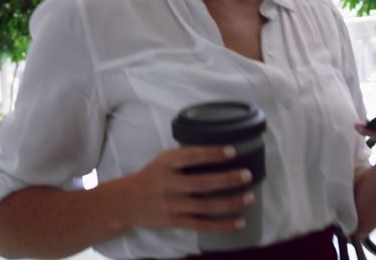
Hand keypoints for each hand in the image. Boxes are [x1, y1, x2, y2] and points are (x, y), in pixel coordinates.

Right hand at [121, 145, 254, 232]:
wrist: (125, 203)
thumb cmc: (150, 177)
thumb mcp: (162, 161)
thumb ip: (184, 158)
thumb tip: (218, 152)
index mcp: (165, 163)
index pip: (191, 156)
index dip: (212, 154)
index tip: (232, 151)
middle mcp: (168, 184)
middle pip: (202, 183)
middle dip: (227, 180)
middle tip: (247, 175)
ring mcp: (171, 205)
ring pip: (205, 206)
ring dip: (230, 202)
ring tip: (250, 197)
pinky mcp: (174, 222)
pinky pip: (202, 224)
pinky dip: (222, 225)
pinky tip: (239, 221)